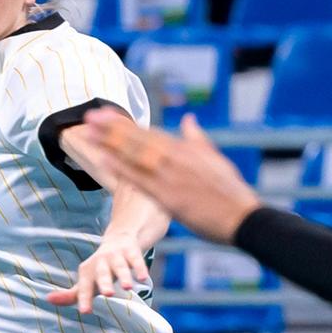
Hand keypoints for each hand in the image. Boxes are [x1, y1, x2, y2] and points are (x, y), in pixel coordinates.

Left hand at [44, 232, 150, 314]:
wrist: (119, 239)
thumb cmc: (101, 268)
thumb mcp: (86, 280)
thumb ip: (71, 294)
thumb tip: (48, 300)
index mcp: (87, 271)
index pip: (84, 287)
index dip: (84, 298)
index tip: (85, 311)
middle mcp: (100, 262)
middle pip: (101, 273)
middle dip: (104, 283)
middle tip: (108, 294)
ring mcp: (116, 256)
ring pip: (120, 266)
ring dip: (124, 275)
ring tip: (127, 287)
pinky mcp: (131, 251)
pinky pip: (136, 260)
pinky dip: (139, 268)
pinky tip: (143, 278)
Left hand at [73, 111, 261, 242]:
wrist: (242, 217)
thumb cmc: (231, 191)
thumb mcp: (215, 158)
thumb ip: (197, 138)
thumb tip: (188, 120)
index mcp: (186, 149)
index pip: (150, 133)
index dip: (126, 125)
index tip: (107, 116)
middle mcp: (175, 158)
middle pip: (137, 140)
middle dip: (112, 128)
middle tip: (89, 117)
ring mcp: (170, 177)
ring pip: (134, 155)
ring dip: (110, 143)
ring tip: (89, 132)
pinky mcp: (168, 197)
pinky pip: (139, 180)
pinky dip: (121, 168)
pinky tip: (104, 159)